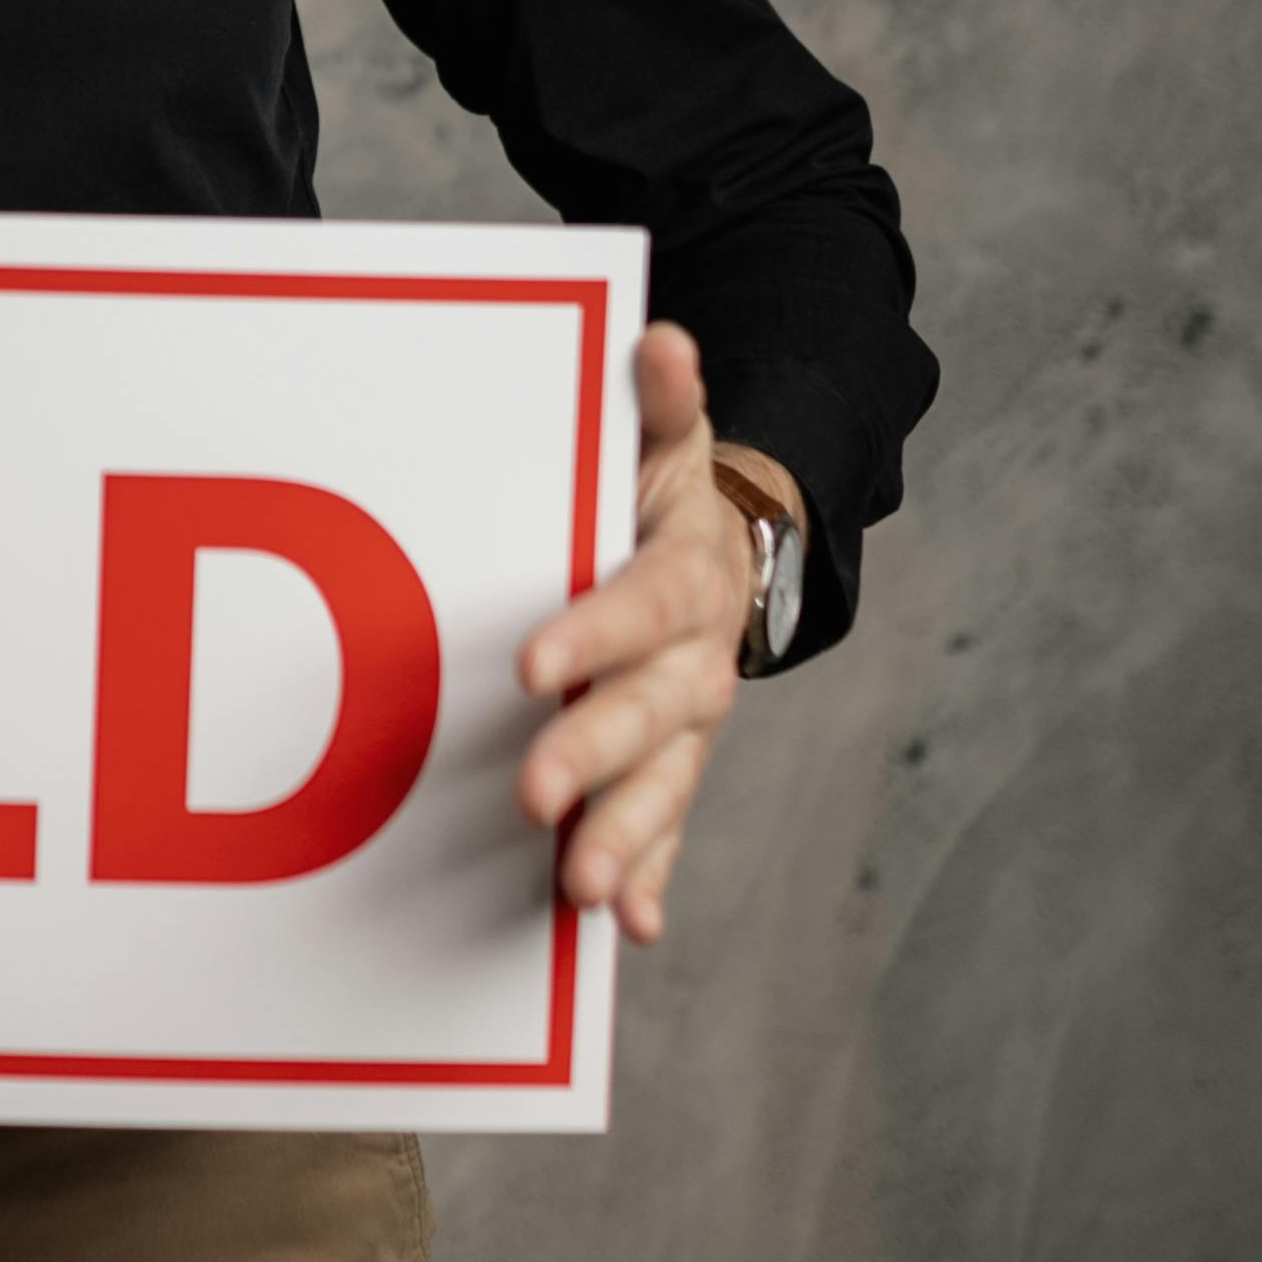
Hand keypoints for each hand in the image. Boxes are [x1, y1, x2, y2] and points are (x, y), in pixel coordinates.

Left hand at [515, 324, 786, 948]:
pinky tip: (623, 924)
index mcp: (689, 577)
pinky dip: (648, 877)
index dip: (593, 635)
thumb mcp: (664, 437)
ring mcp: (687, 726)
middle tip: (533, 795)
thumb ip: (660, 398)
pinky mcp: (668, 770)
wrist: (728, 555)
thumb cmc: (662, 493)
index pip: (641, 606)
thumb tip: (661, 338)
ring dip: (622, 839)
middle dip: (593, 757)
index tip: (532, 663)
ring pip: (661, 788)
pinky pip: (664, 831)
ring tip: (576, 888)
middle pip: (650, 715)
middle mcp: (698, 663)